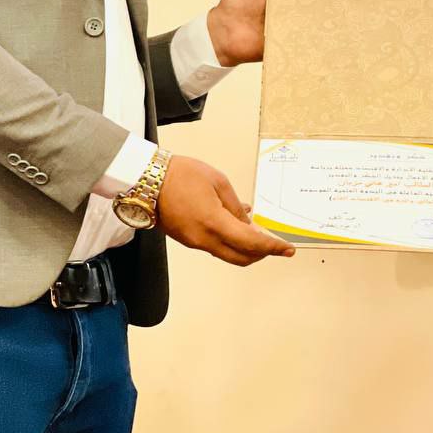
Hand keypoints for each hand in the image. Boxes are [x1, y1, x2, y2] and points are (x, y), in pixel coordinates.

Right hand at [156, 156, 294, 265]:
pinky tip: (237, 226)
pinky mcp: (187, 239)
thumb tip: (247, 220)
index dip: (272, 247)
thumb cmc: (179, 175)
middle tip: (276, 245)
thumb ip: (235, 205)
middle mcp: (203, 239)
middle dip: (262, 253)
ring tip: (259, 233)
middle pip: (240, 257)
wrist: (146, 180)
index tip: (286, 249)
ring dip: (246, 248)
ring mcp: (194, 242)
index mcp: (213, 223)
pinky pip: (214, 247)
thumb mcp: (217, 181)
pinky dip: (230, 242)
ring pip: (227, 254)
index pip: (251, 243)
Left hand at [207, 0, 359, 66]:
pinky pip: (309, 41)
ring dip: (339, 20)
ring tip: (360, 17)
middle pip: (324, 1)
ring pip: (321, 21)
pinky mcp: (291, 43)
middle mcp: (295, 8)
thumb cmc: (233, 1)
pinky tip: (341, 40)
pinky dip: (323, 41)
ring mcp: (294, 26)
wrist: (223, 31)